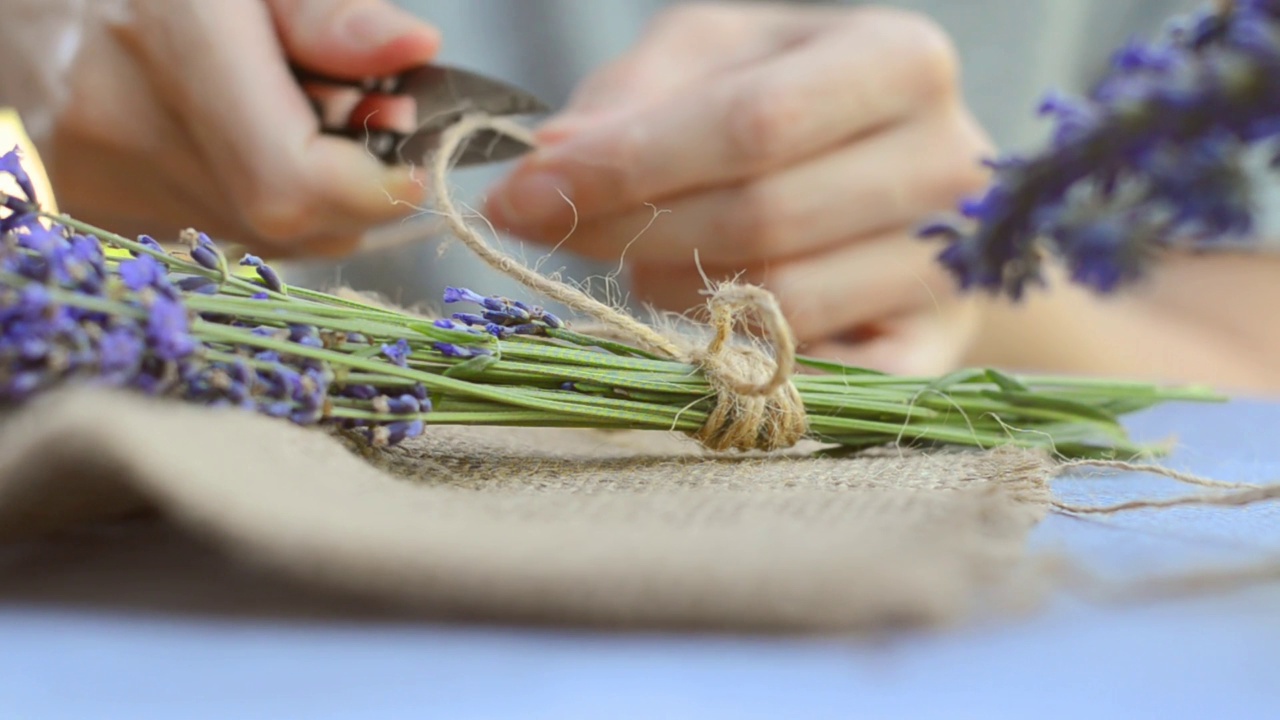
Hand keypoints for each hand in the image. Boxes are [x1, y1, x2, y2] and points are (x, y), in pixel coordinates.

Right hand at [0, 0, 436, 256]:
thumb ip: (326, 11)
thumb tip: (415, 51)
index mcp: (166, 41)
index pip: (293, 182)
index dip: (373, 181)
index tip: (410, 145)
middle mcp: (122, 124)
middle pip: (290, 222)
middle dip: (355, 182)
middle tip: (360, 111)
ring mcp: (97, 175)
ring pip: (262, 236)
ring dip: (312, 193)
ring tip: (288, 111)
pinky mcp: (89, 201)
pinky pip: (215, 229)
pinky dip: (255, 195)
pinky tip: (238, 135)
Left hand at [485, 3, 992, 373]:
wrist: (908, 186)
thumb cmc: (799, 107)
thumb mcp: (718, 59)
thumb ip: (635, 94)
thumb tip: (550, 158)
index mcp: (899, 61)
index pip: (751, 124)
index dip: (625, 167)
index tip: (518, 195)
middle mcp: (948, 164)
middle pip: (761, 219)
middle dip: (631, 234)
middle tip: (553, 234)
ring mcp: (950, 269)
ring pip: (778, 305)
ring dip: (675, 295)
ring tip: (646, 265)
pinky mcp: (934, 349)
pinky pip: (816, 377)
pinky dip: (740, 363)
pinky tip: (702, 330)